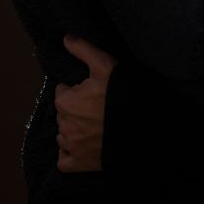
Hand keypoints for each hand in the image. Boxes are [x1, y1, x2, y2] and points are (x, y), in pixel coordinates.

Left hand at [54, 34, 117, 171]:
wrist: (142, 127)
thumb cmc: (121, 93)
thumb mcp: (104, 64)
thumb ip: (83, 49)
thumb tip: (66, 38)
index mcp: (66, 101)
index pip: (62, 92)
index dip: (75, 89)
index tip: (89, 90)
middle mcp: (64, 126)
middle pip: (63, 114)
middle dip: (73, 109)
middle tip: (93, 106)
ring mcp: (72, 147)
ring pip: (63, 136)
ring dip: (71, 130)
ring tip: (91, 125)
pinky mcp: (80, 165)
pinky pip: (64, 161)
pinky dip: (68, 154)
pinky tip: (80, 146)